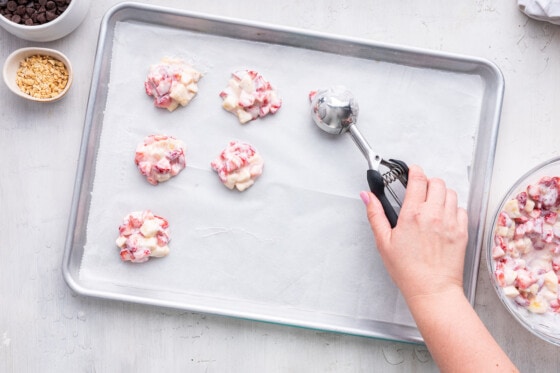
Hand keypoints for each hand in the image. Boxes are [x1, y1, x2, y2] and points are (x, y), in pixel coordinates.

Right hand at [361, 165, 468, 301]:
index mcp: (412, 215)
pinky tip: (443, 217)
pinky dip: (453, 208)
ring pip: (450, 193)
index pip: (418, 179)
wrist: (432, 290)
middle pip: (437, 182)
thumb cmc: (408, 271)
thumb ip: (375, 215)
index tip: (412, 171)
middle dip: (428, 182)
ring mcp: (450, 222)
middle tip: (420, 190)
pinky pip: (461, 209)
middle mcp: (433, 215)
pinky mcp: (462, 231)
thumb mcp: (383, 242)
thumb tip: (368, 196)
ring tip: (432, 204)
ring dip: (441, 194)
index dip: (414, 171)